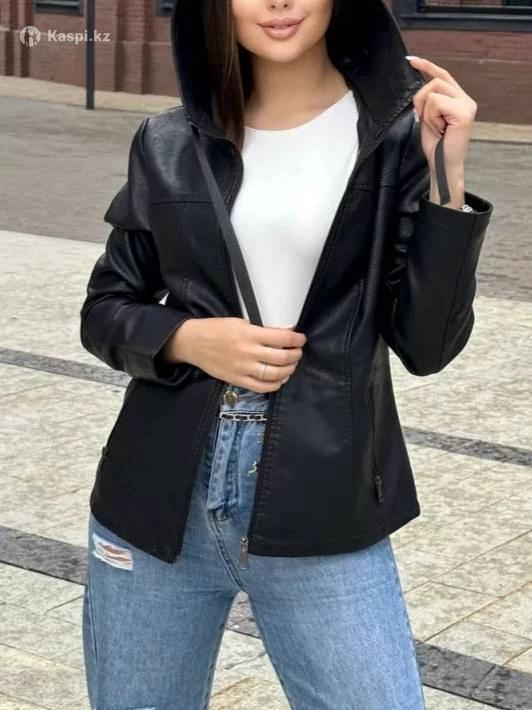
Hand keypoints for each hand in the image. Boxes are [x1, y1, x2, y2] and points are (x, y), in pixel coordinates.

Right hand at [163, 317, 306, 392]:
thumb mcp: (239, 322)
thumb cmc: (216, 329)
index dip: (296, 340)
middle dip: (295, 355)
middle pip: (282, 358)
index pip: (282, 338)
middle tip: (298, 352)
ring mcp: (243, 368)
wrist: (193, 343)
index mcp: (249, 334)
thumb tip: (283, 333)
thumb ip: (260, 329)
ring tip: (291, 366)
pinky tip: (280, 379)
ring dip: (289, 370)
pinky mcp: (237, 380)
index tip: (301, 339)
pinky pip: (261, 387)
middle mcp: (248, 352)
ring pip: (275, 374)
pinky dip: (275, 384)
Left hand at [406, 56, 476, 175]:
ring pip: (433, 91)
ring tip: (435, 126)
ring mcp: (467, 105)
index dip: (427, 66)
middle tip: (423, 120)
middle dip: (421, 100)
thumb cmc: (437, 146)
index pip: (442, 75)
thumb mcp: (428, 118)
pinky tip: (439, 128)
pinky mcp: (464, 112)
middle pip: (435, 81)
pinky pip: (435, 102)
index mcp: (459, 99)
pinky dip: (430, 117)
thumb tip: (418, 88)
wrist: (443, 165)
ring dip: (426, 111)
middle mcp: (466, 99)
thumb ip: (428, 101)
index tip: (411, 61)